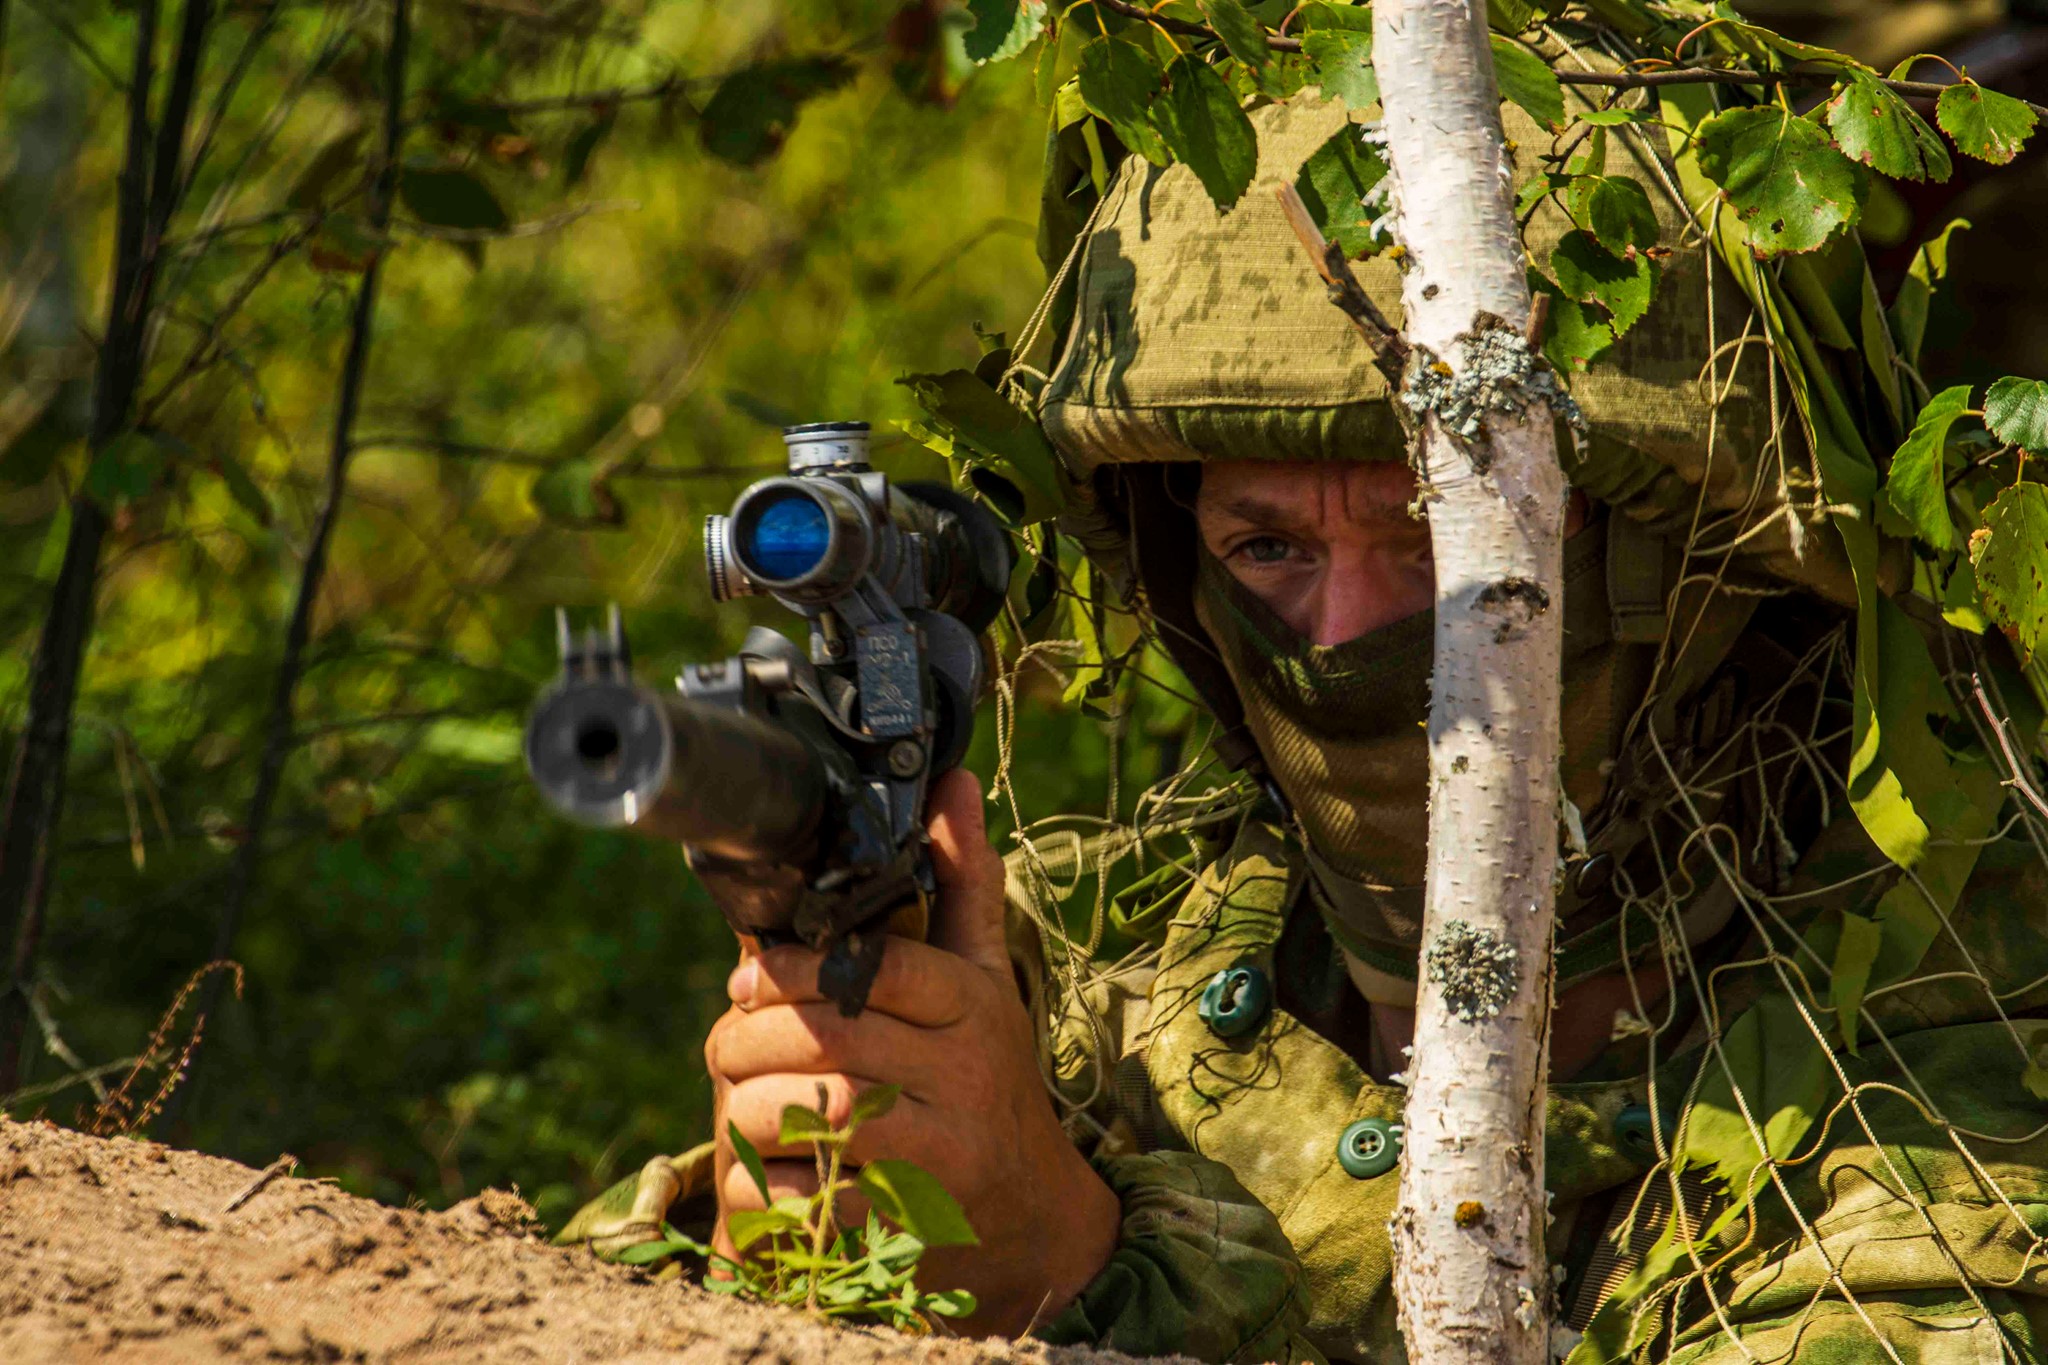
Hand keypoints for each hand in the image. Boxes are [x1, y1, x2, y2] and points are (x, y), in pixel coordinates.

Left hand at [704, 768, 1119, 1335]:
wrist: (1034, 1219)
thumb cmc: (990, 1079)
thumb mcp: (985, 981)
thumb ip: (963, 883)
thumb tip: (952, 781)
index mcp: (977, 1010)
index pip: (880, 970)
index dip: (796, 968)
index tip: (744, 973)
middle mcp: (964, 1080)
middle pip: (831, 1045)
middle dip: (751, 1040)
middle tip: (723, 1041)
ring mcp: (938, 1159)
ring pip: (812, 1119)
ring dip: (748, 1109)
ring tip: (735, 1099)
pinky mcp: (904, 1227)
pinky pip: (803, 1199)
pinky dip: (761, 1183)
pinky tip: (761, 1166)